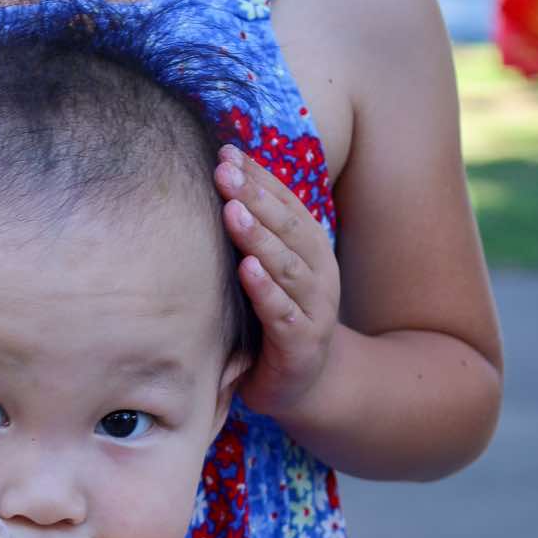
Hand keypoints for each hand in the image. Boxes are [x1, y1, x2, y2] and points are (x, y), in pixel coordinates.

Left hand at [215, 145, 339, 421]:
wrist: (307, 384)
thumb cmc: (277, 315)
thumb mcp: (269, 268)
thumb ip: (252, 231)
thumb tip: (219, 173)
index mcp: (310, 248)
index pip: (286, 203)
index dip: (259, 177)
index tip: (227, 153)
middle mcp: (318, 273)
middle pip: (288, 228)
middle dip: (255, 197)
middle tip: (224, 172)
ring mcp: (314, 309)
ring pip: (288, 267)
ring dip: (260, 238)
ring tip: (233, 212)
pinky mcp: (301, 345)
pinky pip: (283, 315)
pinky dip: (266, 292)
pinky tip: (247, 271)